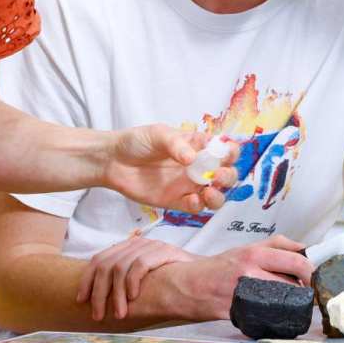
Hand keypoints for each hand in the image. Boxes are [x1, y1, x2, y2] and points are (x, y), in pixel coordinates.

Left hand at [77, 232, 195, 319]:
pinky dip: (132, 282)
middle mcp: (138, 244)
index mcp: (130, 248)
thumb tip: (99, 302)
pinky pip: (140, 264)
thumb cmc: (174, 286)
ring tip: (119, 314)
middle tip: (98, 314)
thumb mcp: (145, 284)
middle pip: (106, 263)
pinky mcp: (164, 250)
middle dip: (98, 291)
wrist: (205, 280)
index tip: (81, 299)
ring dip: (115, 294)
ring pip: (119, 266)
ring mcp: (151, 246)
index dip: (87, 279)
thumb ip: (125, 285)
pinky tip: (133, 298)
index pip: (100, 259)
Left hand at [104, 125, 236, 212]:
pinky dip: (198, 206)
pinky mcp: (177, 202)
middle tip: (218, 176)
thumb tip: (193, 158)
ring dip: (219, 196)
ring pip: (216, 195)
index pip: (224, 150)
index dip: (231, 152)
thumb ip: (176, 145)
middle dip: (229, 176)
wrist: (113, 161)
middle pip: (226, 175)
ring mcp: (188, 186)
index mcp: (197, 146)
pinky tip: (190, 200)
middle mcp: (198, 167)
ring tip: (208, 192)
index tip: (226, 154)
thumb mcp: (158, 134)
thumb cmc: (137, 142)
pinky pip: (195, 208)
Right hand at [172, 237, 312, 320]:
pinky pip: (269, 318)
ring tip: (289, 302)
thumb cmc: (221, 266)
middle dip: (305, 291)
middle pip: (294, 285)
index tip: (317, 277)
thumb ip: (278, 245)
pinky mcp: (241, 315)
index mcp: (254, 253)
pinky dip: (277, 317)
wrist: (190, 285)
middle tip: (305, 293)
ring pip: (284, 303)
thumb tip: (306, 248)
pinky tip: (274, 314)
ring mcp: (245, 296)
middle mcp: (250, 274)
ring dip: (292, 305)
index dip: (313, 271)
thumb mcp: (247, 247)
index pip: (296, 261)